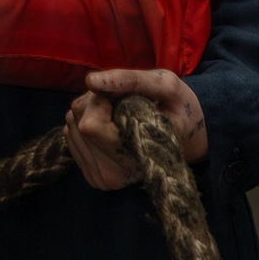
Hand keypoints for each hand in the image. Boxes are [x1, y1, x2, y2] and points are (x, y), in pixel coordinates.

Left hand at [64, 68, 208, 190]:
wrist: (187, 137)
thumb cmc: (178, 108)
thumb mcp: (165, 85)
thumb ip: (129, 81)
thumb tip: (90, 80)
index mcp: (134, 157)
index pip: (90, 124)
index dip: (103, 100)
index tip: (125, 97)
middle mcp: (113, 176)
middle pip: (79, 122)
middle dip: (96, 103)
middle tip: (124, 105)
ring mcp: (101, 179)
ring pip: (72, 127)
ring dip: (91, 112)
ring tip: (120, 116)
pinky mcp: (93, 176)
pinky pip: (71, 136)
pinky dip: (86, 123)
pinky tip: (110, 126)